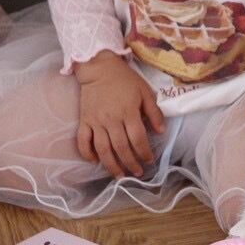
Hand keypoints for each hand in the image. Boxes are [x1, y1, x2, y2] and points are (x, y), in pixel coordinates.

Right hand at [75, 52, 164, 178]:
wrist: (99, 68)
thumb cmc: (125, 80)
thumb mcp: (145, 92)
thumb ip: (154, 113)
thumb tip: (161, 131)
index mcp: (128, 112)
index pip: (138, 139)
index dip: (144, 153)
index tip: (150, 161)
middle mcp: (111, 120)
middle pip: (121, 148)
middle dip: (130, 164)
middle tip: (137, 173)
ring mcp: (96, 121)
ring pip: (103, 149)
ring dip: (111, 165)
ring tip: (119, 176)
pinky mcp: (84, 121)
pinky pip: (83, 141)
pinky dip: (87, 153)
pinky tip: (95, 161)